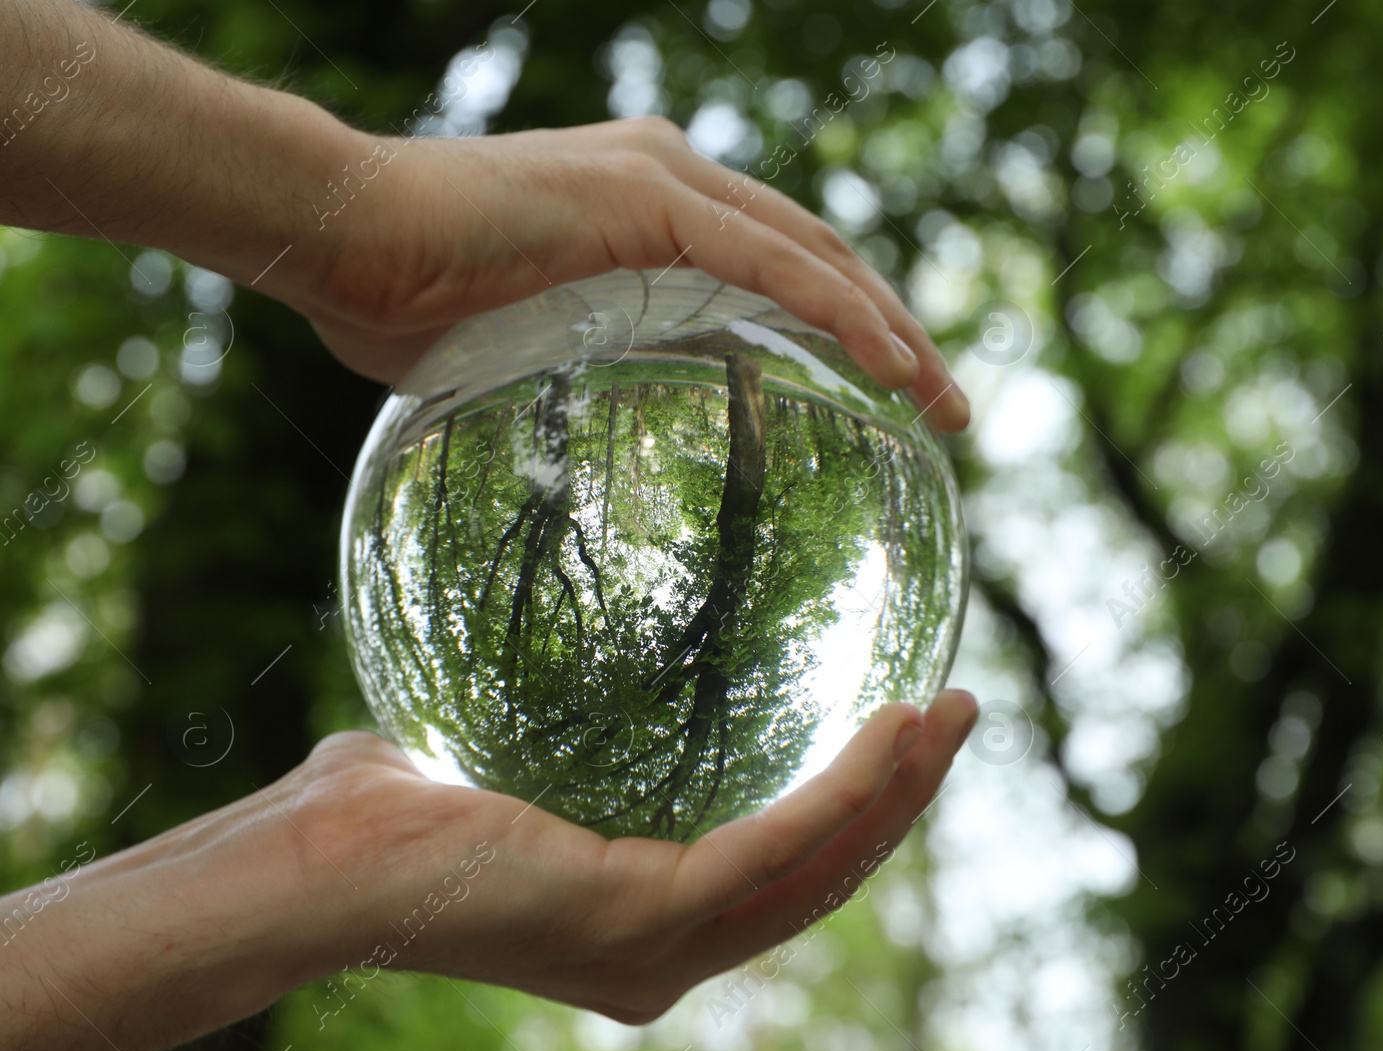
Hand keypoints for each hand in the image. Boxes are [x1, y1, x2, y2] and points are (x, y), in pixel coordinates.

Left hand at [0, 690, 976, 1050]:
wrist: (307, 867)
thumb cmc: (375, 814)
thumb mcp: (496, 769)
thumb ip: (549, 743)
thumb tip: (558, 665)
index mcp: (635, 926)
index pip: (771, 874)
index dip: (846, 810)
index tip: (892, 731)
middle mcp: (664, 955)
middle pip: (819, 877)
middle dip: (898, 798)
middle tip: (954, 714)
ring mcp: (663, 948)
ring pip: (820, 869)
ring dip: (897, 791)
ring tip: (951, 713)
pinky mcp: (652, 918)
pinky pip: (781, 846)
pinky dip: (847, 788)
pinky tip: (889, 726)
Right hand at [283, 117, 969, 432]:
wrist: (333, 230)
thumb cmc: (398, 295)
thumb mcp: (517, 345)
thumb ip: (571, 366)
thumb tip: (571, 436)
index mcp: (651, 208)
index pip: (778, 263)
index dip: (842, 321)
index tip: (890, 393)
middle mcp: (674, 178)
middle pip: (819, 255)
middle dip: (893, 330)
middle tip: (945, 407)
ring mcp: (667, 179)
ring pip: (817, 255)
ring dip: (892, 330)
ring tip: (944, 403)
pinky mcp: (651, 198)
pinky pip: (775, 265)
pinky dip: (841, 314)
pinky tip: (893, 368)